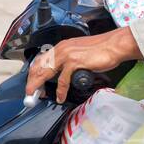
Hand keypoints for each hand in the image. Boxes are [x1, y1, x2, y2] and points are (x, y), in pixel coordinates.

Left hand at [25, 28, 139, 101]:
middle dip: (32, 81)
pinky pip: (63, 80)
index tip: (32, 83)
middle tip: (30, 93)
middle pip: (39, 66)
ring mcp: (67, 55)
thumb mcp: (80, 53)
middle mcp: (61, 49)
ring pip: (46, 72)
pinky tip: (60, 97)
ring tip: (37, 96)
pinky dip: (60, 90)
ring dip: (39, 85)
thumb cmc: (101, 50)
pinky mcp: (75, 62)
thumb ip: (70, 60)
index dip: (34, 72)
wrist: (114, 45)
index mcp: (62, 46)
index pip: (42, 59)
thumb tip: (63, 72)